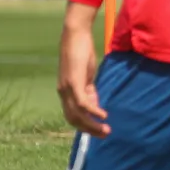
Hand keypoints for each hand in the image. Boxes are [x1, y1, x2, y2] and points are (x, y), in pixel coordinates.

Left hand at [57, 5, 109, 138]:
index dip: (84, 126)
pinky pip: (82, 103)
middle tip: (105, 134)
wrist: (75, 34)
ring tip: (106, 130)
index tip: (99, 131)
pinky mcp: (73, 81)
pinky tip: (103, 116)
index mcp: (65, 91)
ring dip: (92, 125)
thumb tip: (95, 105)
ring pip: (77, 114)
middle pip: (73, 119)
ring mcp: (67, 87)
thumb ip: (89, 90)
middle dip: (89, 130)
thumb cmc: (81, 52)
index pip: (72, 116)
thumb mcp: (85, 75)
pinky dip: (93, 111)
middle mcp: (63, 92)